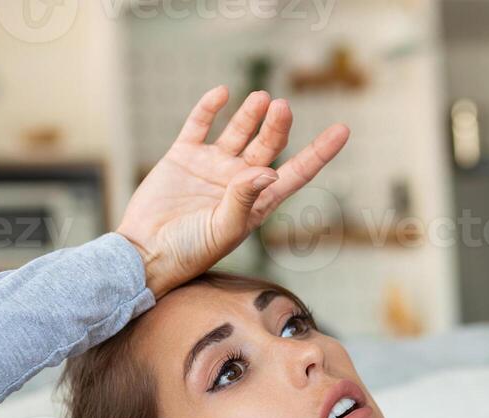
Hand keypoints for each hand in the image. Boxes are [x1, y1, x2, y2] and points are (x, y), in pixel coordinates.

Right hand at [117, 85, 349, 294]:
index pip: (296, 172)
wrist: (145, 253)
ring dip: (250, 114)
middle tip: (282, 107)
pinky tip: (222, 94)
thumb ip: (244, 201)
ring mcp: (211, 166)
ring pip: (238, 131)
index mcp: (256, 202)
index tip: (343, 130)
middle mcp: (238, 181)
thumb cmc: (189, 252)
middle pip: (267, 145)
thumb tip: (269, 171)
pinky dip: (209, 108)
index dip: (319, 152)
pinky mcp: (182, 156)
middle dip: (277, 127)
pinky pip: (199, 126)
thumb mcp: (223, 230)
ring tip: (262, 98)